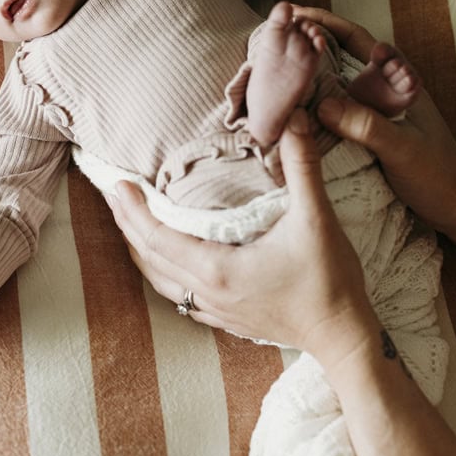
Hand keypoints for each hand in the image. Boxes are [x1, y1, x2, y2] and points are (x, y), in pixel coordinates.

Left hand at [109, 110, 375, 365]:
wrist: (344, 337)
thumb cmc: (330, 281)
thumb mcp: (316, 218)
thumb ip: (301, 166)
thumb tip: (293, 117)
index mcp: (217, 268)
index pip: (156, 236)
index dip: (132, 210)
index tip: (116, 183)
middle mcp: (207, 292)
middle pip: (148, 256)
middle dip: (126, 223)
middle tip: (111, 192)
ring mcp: (213, 310)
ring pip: (158, 278)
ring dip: (139, 248)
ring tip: (128, 221)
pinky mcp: (225, 319)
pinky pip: (177, 294)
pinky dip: (160, 270)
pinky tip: (163, 259)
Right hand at [293, 6, 455, 252]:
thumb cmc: (439, 176)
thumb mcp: (402, 148)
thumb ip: (366, 125)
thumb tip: (323, 106)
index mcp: (398, 81)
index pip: (357, 39)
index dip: (326, 23)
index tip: (294, 15)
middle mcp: (383, 91)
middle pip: (340, 57)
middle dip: (309, 46)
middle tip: (273, 42)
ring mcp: (374, 112)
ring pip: (335, 85)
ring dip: (307, 77)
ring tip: (273, 73)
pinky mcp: (368, 134)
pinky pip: (335, 113)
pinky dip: (313, 107)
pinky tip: (293, 112)